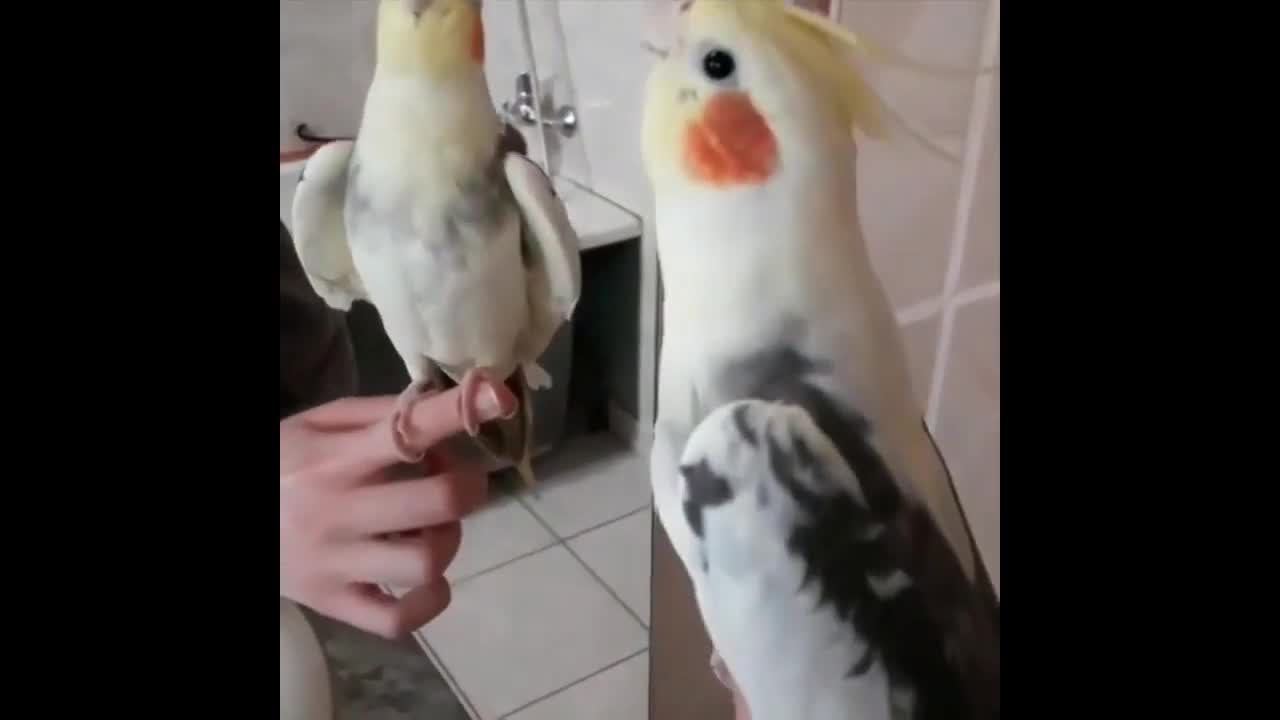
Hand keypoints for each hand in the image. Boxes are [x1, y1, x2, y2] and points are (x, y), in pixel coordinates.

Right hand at [280, 381, 515, 637]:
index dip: (462, 410)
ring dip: (448, 539)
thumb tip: (447, 404)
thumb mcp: (318, 423)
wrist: (227, 516)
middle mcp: (338, 511)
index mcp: (335, 458)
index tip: (496, 397)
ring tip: (433, 527)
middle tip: (451, 478)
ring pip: (427, 561)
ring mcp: (336, 564)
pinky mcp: (333, 604)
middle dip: (466, 484)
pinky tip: (425, 577)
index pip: (409, 430)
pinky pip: (398, 620)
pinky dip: (429, 600)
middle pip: (439, 502)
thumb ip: (380, 414)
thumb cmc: (280, 463)